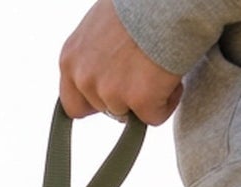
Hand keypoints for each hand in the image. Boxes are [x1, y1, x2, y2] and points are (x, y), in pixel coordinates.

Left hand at [59, 0, 183, 124]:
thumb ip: (94, 52)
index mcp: (71, 58)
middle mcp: (84, 77)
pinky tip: (174, 75)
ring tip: (162, 63)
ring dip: (149, 95)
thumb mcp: (102, 23)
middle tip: (147, 67)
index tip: (117, 89)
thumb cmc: (143, 1)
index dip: (97, 100)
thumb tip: (103, 70)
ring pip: (129, 113)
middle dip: (126, 95)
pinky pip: (154, 117)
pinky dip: (168, 102)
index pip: (73, 104)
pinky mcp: (140, 98)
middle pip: (105, 109)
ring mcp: (110, 90)